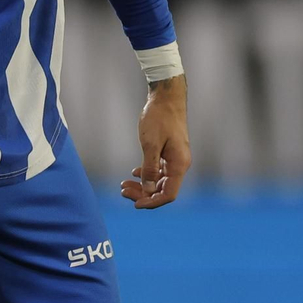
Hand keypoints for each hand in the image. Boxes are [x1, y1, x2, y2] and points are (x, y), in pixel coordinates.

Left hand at [120, 75, 189, 209]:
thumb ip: (149, 168)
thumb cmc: (159, 118)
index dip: (152, 202)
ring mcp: (175, 159)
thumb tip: (147, 191)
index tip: (135, 204)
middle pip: (162, 189)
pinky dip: (146, 174)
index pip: (168, 194)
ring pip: (159, 181)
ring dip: (143, 185)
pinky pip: (159, 171)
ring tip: (124, 185)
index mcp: (179, 165)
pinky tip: (134, 173)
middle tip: (123, 191)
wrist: (166, 98)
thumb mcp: (150, 144)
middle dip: (143, 194)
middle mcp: (180, 164)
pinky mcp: (169, 153)